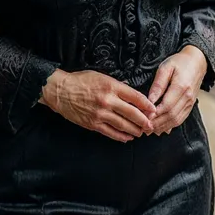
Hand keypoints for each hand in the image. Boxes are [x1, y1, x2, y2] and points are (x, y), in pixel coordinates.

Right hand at [40, 69, 156, 142]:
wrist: (60, 91)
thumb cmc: (80, 81)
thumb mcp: (101, 76)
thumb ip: (116, 85)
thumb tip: (130, 94)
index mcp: (111, 86)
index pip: (135, 96)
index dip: (146, 104)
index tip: (153, 109)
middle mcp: (107, 100)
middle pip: (132, 113)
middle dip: (144, 120)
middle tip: (151, 125)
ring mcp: (100, 113)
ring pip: (123, 125)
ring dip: (134, 130)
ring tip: (141, 132)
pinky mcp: (93, 123)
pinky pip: (110, 132)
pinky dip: (121, 136)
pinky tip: (127, 137)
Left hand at [146, 46, 207, 135]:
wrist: (197, 62)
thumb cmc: (179, 63)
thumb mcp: (165, 68)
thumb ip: (158, 84)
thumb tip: (150, 100)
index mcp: (181, 87)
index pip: (166, 106)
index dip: (154, 114)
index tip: (143, 117)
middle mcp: (188, 98)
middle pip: (171, 116)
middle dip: (157, 124)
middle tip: (143, 127)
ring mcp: (190, 103)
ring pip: (176, 120)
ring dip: (162, 127)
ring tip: (149, 130)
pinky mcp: (190, 106)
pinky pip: (180, 119)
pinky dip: (170, 126)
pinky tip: (160, 128)